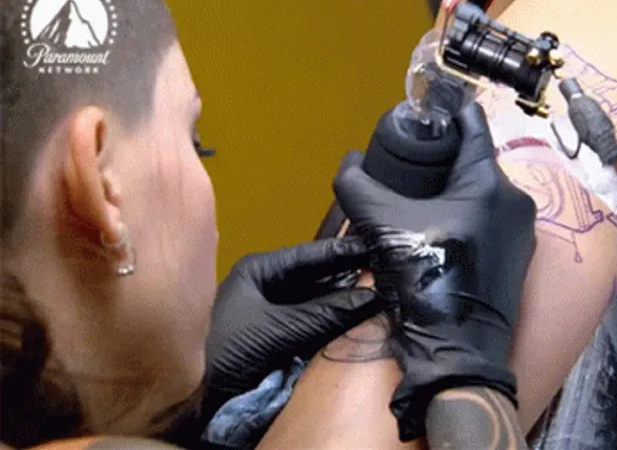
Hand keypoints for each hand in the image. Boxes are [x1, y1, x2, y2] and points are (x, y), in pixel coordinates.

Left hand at [202, 237, 383, 418]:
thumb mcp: (279, 330)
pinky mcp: (279, 336)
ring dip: (344, 300)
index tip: (375, 246)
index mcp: (256, 272)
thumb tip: (369, 296)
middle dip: (348, 278)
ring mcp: (272, 312)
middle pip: (317, 277)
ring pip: (318, 300)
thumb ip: (325, 312)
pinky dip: (334, 320)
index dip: (343, 252)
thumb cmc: (224, 356)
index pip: (309, 254)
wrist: (200, 400)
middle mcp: (265, 287)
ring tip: (378, 291)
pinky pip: (313, 322)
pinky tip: (357, 318)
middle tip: (384, 271)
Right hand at [333, 103, 536, 439]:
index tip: (429, 104)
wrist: (458, 351)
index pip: (472, 124)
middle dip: (444, 157)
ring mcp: (523, 232)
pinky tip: (439, 228)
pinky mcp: (519, 258)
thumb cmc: (427, 284)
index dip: (448, 109)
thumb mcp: (383, 227)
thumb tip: (347, 163)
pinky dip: (467, 216)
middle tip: (412, 157)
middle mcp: (516, 201)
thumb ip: (358, 187)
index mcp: (489, 183)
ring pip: (484, 193)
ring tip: (420, 195)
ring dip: (454, 190)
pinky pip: (491, 221)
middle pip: (476, 161)